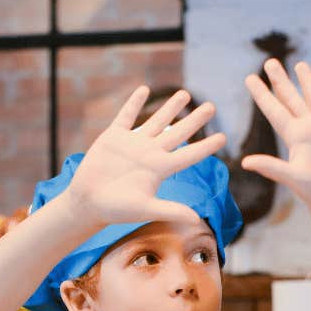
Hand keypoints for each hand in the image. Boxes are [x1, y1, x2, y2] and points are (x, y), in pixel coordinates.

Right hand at [67, 87, 226, 228]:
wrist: (87, 203)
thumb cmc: (116, 210)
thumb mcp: (145, 209)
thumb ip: (170, 210)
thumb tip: (196, 220)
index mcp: (159, 169)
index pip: (189, 155)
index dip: (206, 146)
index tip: (224, 137)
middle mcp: (149, 154)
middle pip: (178, 133)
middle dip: (195, 120)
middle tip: (212, 107)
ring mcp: (132, 144)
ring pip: (156, 120)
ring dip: (170, 107)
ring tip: (185, 94)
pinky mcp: (113, 137)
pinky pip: (126, 116)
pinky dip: (134, 103)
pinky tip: (144, 89)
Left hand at [242, 60, 310, 215]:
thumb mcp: (292, 178)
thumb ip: (271, 167)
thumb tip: (245, 162)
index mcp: (294, 136)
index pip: (274, 109)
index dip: (262, 93)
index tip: (249, 77)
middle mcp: (308, 130)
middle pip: (291, 99)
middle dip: (280, 80)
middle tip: (268, 61)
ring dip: (308, 82)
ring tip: (300, 64)